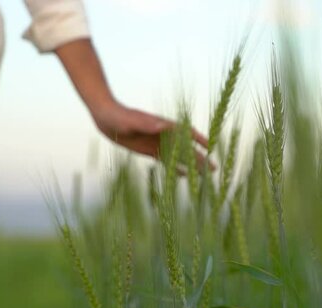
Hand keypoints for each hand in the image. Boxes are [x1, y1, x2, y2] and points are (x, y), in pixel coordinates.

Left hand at [91, 101, 210, 167]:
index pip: (187, 133)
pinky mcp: (149, 150)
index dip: (200, 140)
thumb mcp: (134, 120)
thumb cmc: (120, 116)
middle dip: (201, 158)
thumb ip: (149, 124)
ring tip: (204, 176)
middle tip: (214, 170)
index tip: (211, 148)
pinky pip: (165, 161)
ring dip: (191, 166)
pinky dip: (174, 168)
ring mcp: (158, 143)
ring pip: (178, 157)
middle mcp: (164, 135)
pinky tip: (182, 177)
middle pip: (187, 148)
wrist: (107, 118)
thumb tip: (164, 125)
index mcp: (164, 125)